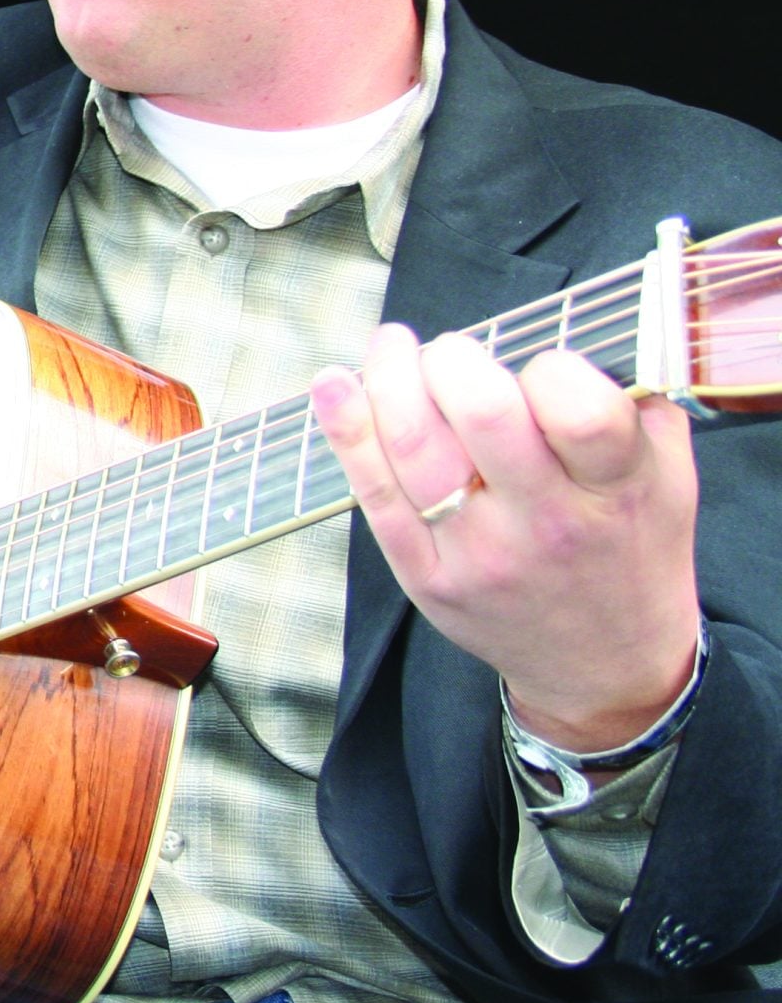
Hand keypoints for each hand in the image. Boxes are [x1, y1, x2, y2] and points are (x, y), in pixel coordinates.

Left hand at [310, 323, 701, 750]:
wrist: (605, 665)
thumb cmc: (631, 550)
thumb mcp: (667, 479)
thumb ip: (634, 406)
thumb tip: (579, 337)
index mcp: (617, 492)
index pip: (577, 410)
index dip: (551, 369)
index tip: (539, 366)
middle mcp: (548, 524)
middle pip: (482, 416)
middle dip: (453, 360)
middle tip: (450, 351)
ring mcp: (479, 553)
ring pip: (415, 447)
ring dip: (390, 378)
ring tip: (393, 347)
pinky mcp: (425, 576)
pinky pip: (374, 494)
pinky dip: (347, 429)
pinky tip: (334, 385)